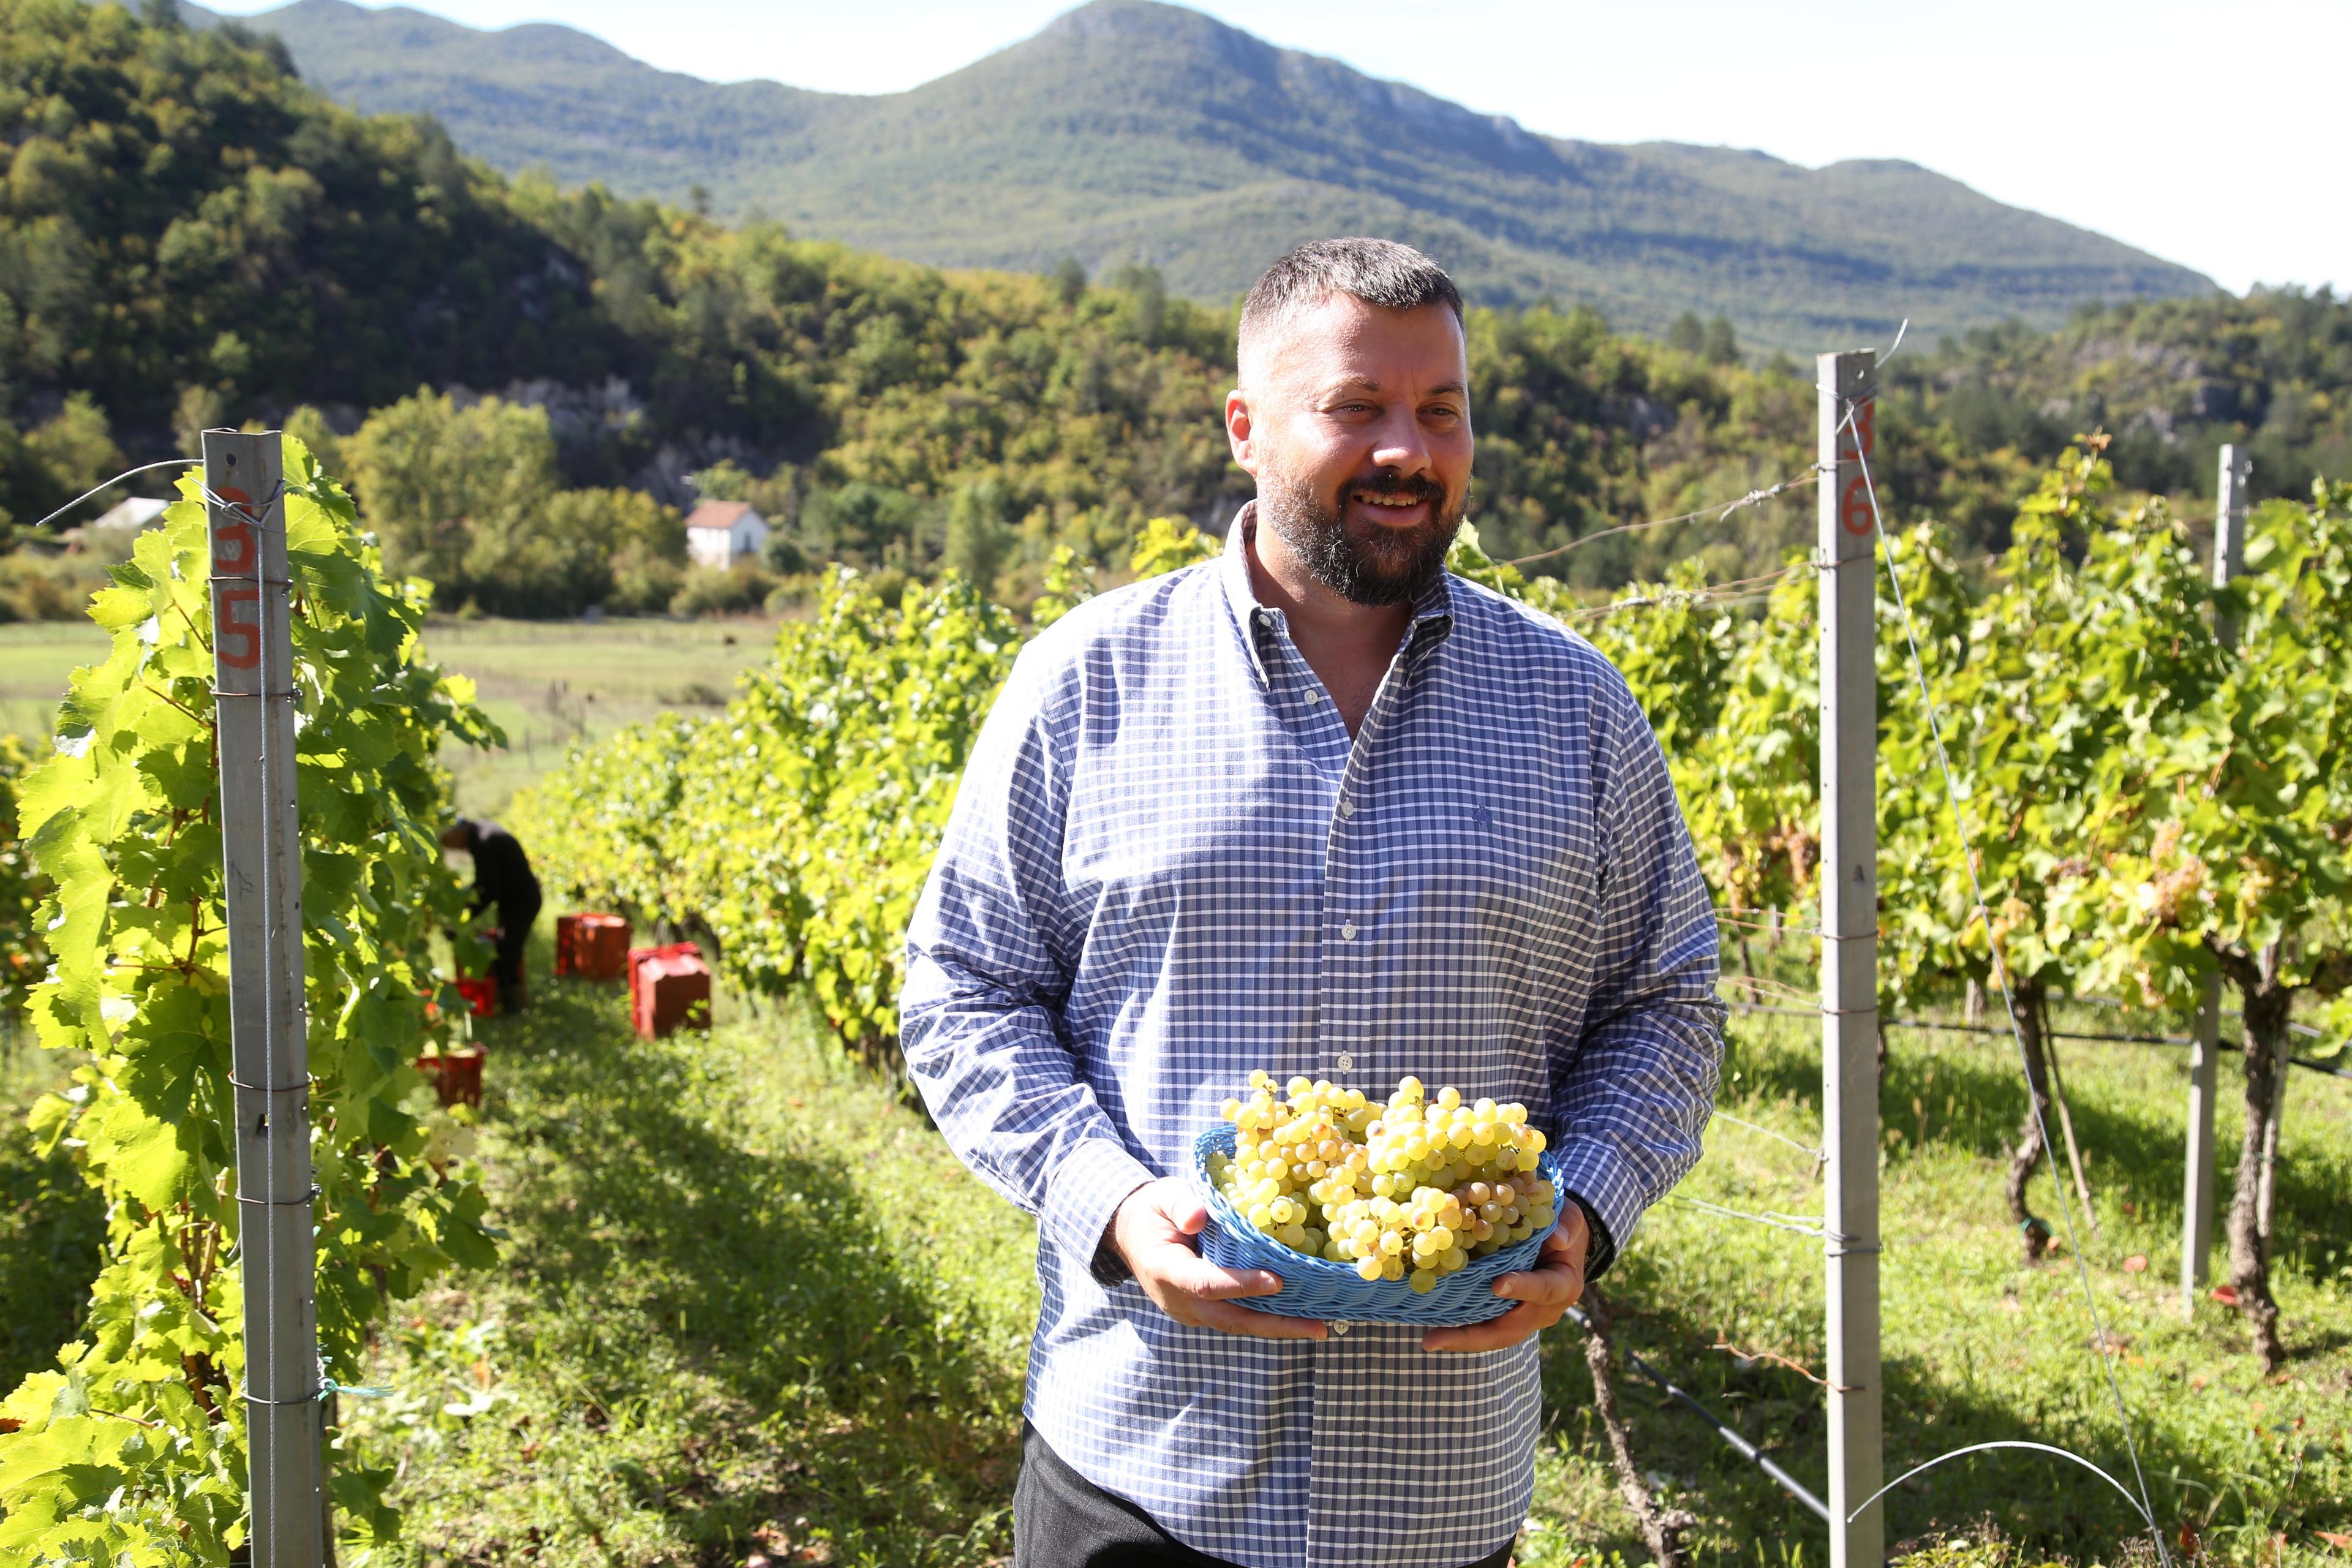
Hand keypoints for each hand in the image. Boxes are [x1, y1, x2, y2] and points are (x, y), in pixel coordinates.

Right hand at [1111, 1178, 1326, 1340]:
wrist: (1133, 1234)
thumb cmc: (1154, 1210)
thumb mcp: (1163, 1195)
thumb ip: (1180, 1203)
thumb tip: (1199, 1217)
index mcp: (1165, 1270)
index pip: (1207, 1283)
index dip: (1242, 1284)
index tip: (1278, 1281)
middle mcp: (1178, 1300)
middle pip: (1230, 1319)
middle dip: (1275, 1325)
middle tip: (1316, 1327)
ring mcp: (1191, 1312)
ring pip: (1237, 1325)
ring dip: (1277, 1327)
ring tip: (1318, 1326)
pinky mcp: (1203, 1313)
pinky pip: (1236, 1318)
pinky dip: (1267, 1319)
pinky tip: (1299, 1316)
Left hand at [1420, 1201, 1588, 1352]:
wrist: (1563, 1243)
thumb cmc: (1563, 1226)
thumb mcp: (1570, 1219)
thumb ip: (1567, 1226)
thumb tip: (1558, 1237)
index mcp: (1564, 1286)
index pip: (1543, 1289)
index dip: (1522, 1287)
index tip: (1497, 1285)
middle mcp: (1544, 1311)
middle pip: (1509, 1330)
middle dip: (1473, 1336)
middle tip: (1436, 1339)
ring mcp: (1525, 1318)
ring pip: (1493, 1335)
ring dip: (1460, 1339)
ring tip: (1429, 1340)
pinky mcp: (1508, 1316)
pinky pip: (1485, 1326)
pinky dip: (1461, 1328)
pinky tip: (1433, 1329)